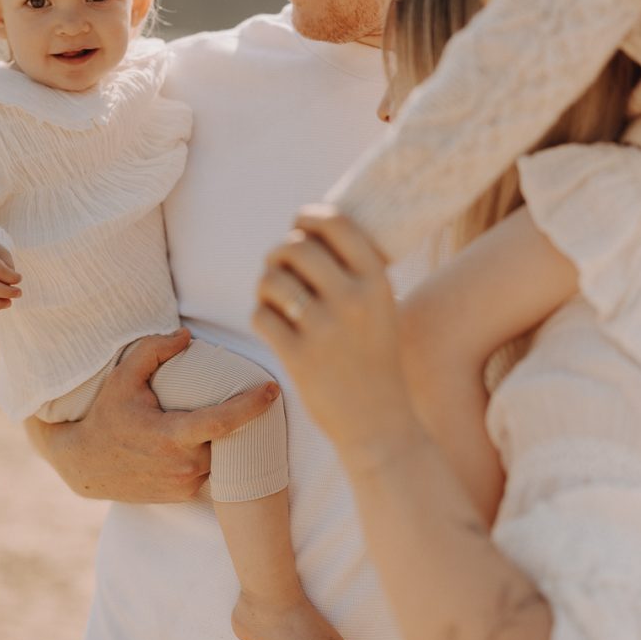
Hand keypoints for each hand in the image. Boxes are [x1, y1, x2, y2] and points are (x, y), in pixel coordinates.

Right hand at [25, 329, 279, 502]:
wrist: (84, 464)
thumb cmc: (106, 415)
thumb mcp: (122, 377)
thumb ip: (154, 350)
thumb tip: (186, 336)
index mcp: (171, 436)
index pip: (222, 421)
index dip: (252, 406)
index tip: (273, 390)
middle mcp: (182, 465)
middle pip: (228, 440)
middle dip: (242, 420)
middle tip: (254, 398)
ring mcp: (184, 485)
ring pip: (222, 458)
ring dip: (227, 440)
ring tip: (231, 418)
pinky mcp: (183, 496)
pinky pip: (211, 472)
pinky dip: (213, 455)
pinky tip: (209, 440)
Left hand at [253, 205, 413, 459]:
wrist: (379, 423)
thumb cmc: (374, 357)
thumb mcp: (380, 306)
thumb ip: (351, 270)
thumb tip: (304, 229)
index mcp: (376, 280)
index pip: (335, 223)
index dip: (308, 216)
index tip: (299, 224)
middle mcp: (352, 298)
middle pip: (294, 247)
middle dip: (278, 254)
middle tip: (279, 268)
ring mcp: (324, 328)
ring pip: (271, 279)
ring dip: (265, 285)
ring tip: (275, 299)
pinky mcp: (298, 356)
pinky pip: (260, 315)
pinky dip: (262, 317)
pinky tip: (275, 328)